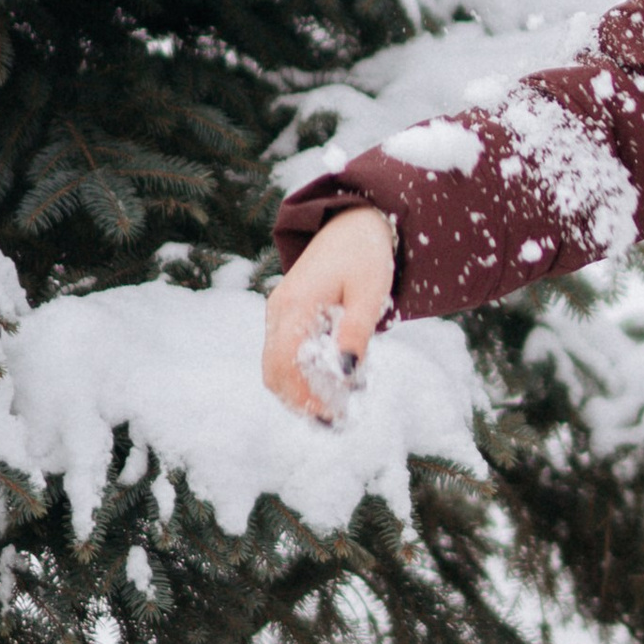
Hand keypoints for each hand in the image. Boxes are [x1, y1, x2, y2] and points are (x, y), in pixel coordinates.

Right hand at [263, 208, 395, 420]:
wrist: (353, 223)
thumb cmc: (366, 255)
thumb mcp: (370, 294)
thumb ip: (357, 332)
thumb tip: (347, 374)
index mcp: (297, 303)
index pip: (286, 364)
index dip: (304, 395)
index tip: (332, 415)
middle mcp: (279, 309)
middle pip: (272, 370)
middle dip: (298, 400)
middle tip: (333, 420)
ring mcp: (278, 311)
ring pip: (274, 365)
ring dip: (298, 389)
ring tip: (334, 406)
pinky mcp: (285, 313)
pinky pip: (283, 352)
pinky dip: (300, 373)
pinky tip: (330, 380)